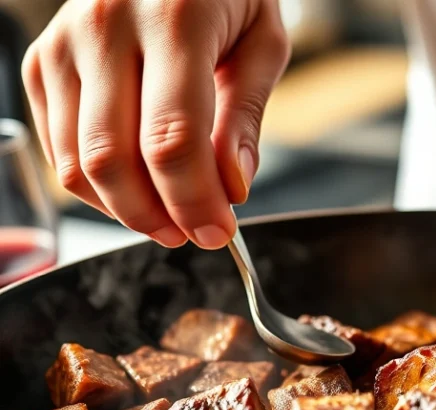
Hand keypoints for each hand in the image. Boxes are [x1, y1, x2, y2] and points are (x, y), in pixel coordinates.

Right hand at [22, 0, 289, 248]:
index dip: (194, 202)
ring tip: (169, 216)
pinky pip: (61, 151)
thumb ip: (245, 117)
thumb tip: (232, 189)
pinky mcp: (43, 64)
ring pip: (78, 164)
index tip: (219, 232)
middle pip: (113, 159)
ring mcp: (63, 45)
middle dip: (156, 216)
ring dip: (126, 210)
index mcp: (172, 18)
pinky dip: (99, 188)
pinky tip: (138, 187)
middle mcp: (104, 27)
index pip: (172, 139)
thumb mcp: (261, 43)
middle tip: (193, 232)